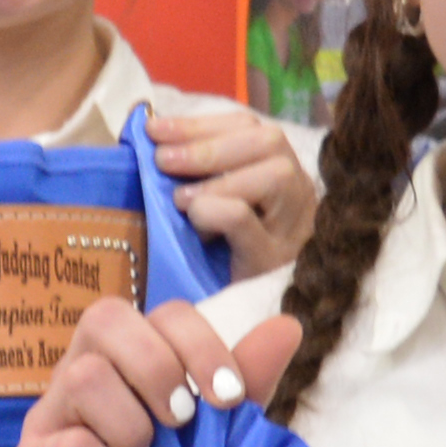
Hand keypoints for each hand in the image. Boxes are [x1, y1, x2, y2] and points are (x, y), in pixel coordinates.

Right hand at [8, 299, 297, 446]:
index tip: (230, 397)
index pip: (158, 315)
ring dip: (130, 425)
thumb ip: (243, 384)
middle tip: (183, 422)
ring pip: (81, 377)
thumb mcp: (216, 438)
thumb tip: (287, 326)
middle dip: (157, 367)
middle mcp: (81, 376)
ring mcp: (48, 420)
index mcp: (128, 361)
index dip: (199, 342)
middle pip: (105, 320)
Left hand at [147, 97, 319, 273]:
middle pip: (268, 141)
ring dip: (217, 177)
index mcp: (278, 171)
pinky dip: (216, 210)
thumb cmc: (217, 258)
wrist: (241, 322)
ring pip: (273, 175)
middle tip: (163, 160)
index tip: (155, 128)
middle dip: (207, 144)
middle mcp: (295, 193)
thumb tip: (150, 132)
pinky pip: (247, 221)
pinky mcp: (273, 261)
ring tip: (179, 199)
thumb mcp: (207, 205)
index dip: (200, 124)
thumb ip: (191, 171)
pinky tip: (196, 220)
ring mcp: (292, 227)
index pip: (248, 127)